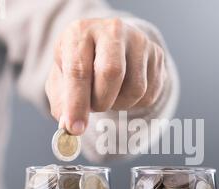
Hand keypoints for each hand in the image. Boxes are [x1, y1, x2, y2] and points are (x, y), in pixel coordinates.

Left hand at [45, 18, 166, 135]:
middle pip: (112, 74)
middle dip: (101, 102)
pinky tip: (123, 92)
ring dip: (119, 105)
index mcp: (80, 32)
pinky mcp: (156, 55)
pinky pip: (150, 94)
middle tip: (94, 107)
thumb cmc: (81, 63)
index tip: (75, 128)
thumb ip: (62, 104)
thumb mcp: (61, 79)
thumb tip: (70, 127)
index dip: (76, 103)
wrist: (108, 45)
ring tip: (108, 96)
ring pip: (135, 89)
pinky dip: (135, 103)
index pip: (79, 70)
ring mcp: (138, 41)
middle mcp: (112, 30)